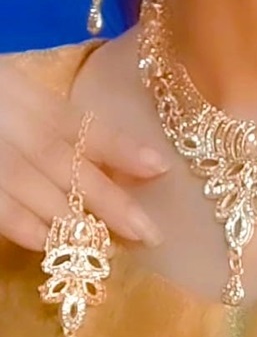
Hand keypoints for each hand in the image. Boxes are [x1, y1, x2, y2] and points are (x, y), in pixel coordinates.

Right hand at [0, 57, 169, 250]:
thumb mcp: (12, 90)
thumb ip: (47, 118)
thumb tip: (112, 159)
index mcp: (20, 92)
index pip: (78, 123)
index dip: (120, 146)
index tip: (160, 168)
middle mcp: (5, 120)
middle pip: (63, 161)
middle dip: (107, 199)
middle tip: (149, 233)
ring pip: (29, 186)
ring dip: (70, 220)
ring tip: (110, 246)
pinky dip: (18, 225)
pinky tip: (48, 245)